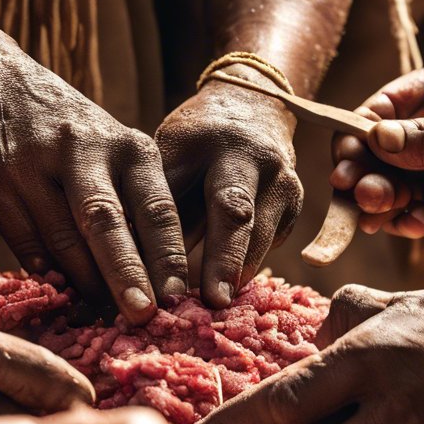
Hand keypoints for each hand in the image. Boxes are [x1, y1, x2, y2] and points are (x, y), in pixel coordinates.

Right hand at [0, 28, 187, 322]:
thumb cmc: (74, 136)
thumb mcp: (115, 153)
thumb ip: (133, 208)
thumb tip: (153, 286)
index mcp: (128, 147)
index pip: (156, 207)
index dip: (168, 256)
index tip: (178, 299)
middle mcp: (83, 151)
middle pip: (107, 222)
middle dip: (125, 273)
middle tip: (141, 316)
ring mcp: (34, 166)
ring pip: (63, 240)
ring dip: (83, 283)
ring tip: (100, 313)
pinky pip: (26, 244)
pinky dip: (46, 272)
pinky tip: (59, 288)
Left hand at [155, 78, 302, 306]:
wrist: (252, 110)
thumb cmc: (192, 142)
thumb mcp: (169, 156)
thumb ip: (155, 203)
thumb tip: (129, 263)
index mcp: (216, 143)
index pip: (198, 199)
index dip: (177, 242)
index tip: (168, 283)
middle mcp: (258, 160)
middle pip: (237, 217)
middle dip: (222, 263)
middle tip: (211, 304)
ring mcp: (285, 184)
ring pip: (259, 241)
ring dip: (232, 277)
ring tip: (210, 313)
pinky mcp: (295, 210)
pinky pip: (268, 248)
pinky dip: (243, 273)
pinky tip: (223, 294)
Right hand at [330, 65, 423, 244]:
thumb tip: (377, 138)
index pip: (393, 103)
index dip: (365, 124)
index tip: (348, 148)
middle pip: (385, 150)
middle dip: (365, 169)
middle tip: (351, 187)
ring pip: (396, 185)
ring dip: (381, 199)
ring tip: (376, 211)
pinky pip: (419, 216)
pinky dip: (408, 223)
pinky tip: (410, 225)